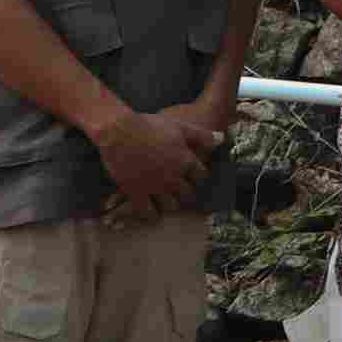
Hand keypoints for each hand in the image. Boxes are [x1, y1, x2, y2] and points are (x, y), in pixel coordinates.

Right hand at [92, 104, 218, 217]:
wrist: (119, 132)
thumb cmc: (150, 126)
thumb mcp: (180, 127)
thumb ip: (201, 136)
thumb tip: (221, 140)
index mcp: (185, 161)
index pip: (202, 176)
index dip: (200, 176)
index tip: (197, 177)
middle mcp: (173, 177)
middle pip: (188, 193)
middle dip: (188, 193)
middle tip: (184, 192)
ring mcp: (155, 187)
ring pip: (171, 205)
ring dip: (172, 204)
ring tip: (170, 202)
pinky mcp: (136, 193)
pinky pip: (148, 212)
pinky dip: (152, 215)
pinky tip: (153, 214)